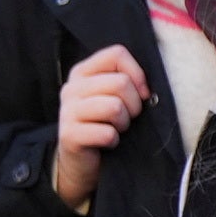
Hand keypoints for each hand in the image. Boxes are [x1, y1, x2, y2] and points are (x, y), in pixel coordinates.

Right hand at [50, 43, 150, 208]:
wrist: (81, 162)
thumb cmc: (104, 124)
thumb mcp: (113, 97)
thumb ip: (126, 81)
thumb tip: (147, 88)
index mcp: (82, 72)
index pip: (116, 54)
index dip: (138, 74)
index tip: (142, 93)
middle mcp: (71, 88)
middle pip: (120, 82)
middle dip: (134, 105)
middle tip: (127, 117)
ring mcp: (67, 111)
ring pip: (115, 107)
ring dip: (124, 123)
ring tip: (116, 129)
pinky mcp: (69, 135)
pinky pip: (108, 133)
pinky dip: (114, 140)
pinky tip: (107, 142)